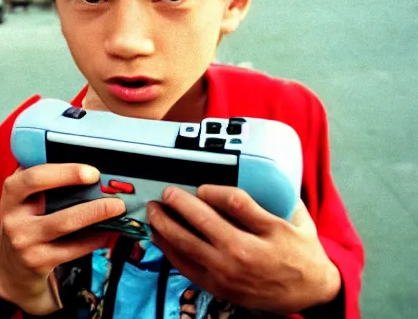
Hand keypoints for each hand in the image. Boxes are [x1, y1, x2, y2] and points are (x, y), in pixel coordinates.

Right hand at [0, 164, 125, 314]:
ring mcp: (25, 242)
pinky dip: (95, 238)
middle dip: (89, 201)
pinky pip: (74, 248)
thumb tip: (86, 170)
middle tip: (113, 195)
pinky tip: (108, 231)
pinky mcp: (38, 261)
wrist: (12, 264)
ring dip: (97, 215)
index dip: (66, 172)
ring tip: (117, 209)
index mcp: (11, 192)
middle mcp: (14, 218)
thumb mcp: (24, 197)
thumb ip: (44, 180)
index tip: (92, 173)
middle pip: (53, 202)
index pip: (35, 177)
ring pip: (67, 225)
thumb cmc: (25, 219)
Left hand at [147, 186, 341, 314]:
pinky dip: (168, 249)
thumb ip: (279, 197)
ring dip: (165, 224)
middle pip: (204, 222)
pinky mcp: (219, 287)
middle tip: (168, 192)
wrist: (311, 294)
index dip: (213, 190)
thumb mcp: (300, 220)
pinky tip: (159, 236)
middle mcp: (247, 253)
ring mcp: (229, 273)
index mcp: (270, 231)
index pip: (234, 202)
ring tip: (155, 210)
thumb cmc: (304, 255)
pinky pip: (185, 265)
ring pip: (187, 244)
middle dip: (179, 203)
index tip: (202, 186)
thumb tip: (256, 172)